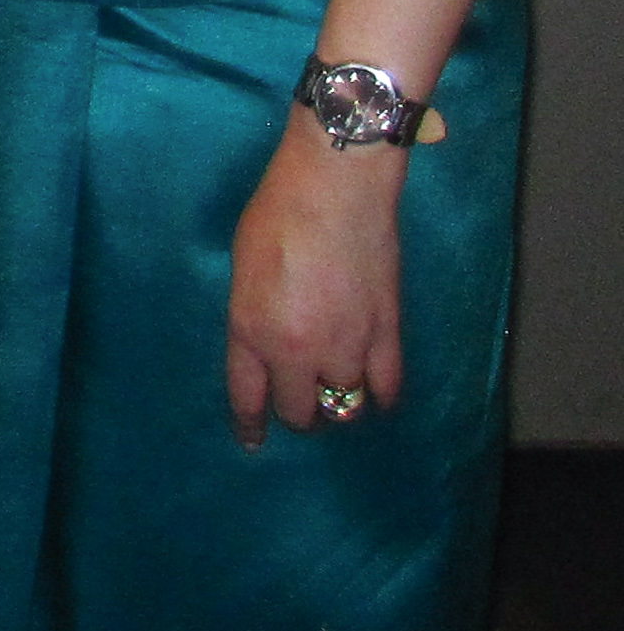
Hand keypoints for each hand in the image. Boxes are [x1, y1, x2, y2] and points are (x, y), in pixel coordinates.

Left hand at [225, 106, 405, 445]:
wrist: (335, 188)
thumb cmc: (277, 214)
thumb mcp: (243, 267)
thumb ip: (252, 314)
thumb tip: (266, 342)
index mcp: (251, 330)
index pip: (248, 397)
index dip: (250, 424)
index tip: (253, 442)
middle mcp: (297, 350)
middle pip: (302, 413)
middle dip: (299, 415)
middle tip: (301, 405)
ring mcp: (347, 346)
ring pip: (347, 407)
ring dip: (339, 407)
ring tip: (336, 398)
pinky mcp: (387, 334)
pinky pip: (388, 387)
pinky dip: (382, 397)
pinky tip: (377, 395)